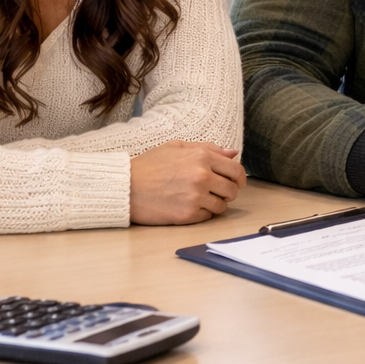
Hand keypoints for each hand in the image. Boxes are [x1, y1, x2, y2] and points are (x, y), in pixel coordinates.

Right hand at [129, 140, 245, 224]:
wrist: (126, 187)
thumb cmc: (149, 165)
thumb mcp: (176, 147)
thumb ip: (207, 148)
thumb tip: (233, 153)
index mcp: (202, 156)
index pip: (236, 170)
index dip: (238, 178)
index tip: (236, 182)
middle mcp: (202, 175)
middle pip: (232, 190)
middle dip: (227, 192)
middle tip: (215, 192)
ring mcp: (196, 196)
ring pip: (222, 205)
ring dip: (214, 204)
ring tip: (197, 199)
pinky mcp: (188, 214)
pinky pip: (207, 216)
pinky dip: (201, 213)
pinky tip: (186, 206)